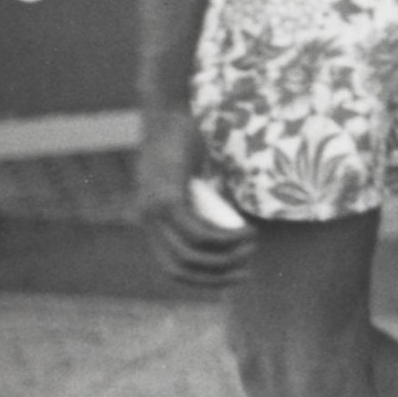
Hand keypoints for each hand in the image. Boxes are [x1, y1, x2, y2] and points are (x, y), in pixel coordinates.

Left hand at [138, 110, 253, 288]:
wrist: (168, 116)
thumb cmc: (183, 146)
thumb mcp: (193, 183)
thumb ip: (201, 205)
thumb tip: (227, 230)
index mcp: (149, 222)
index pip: (173, 268)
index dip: (203, 280)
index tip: (232, 276)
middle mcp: (146, 222)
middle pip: (180, 268)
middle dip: (216, 277)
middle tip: (246, 272)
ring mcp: (153, 212)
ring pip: (190, 253)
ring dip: (225, 257)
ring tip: (251, 245)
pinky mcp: (166, 199)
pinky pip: (198, 231)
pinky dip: (225, 236)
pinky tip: (246, 230)